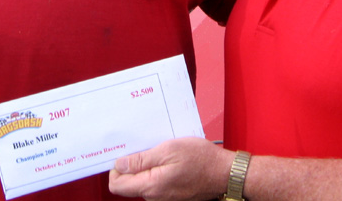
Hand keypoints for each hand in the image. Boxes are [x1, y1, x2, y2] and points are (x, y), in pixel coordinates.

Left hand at [109, 137, 230, 200]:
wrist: (224, 172)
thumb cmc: (201, 160)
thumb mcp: (168, 150)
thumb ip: (141, 160)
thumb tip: (119, 164)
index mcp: (150, 186)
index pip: (117, 184)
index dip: (116, 167)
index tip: (124, 152)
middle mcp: (155, 196)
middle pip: (129, 182)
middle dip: (132, 163)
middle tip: (144, 145)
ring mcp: (164, 196)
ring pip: (143, 180)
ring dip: (147, 164)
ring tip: (161, 149)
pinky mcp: (172, 193)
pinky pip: (156, 181)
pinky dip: (158, 168)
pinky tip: (169, 157)